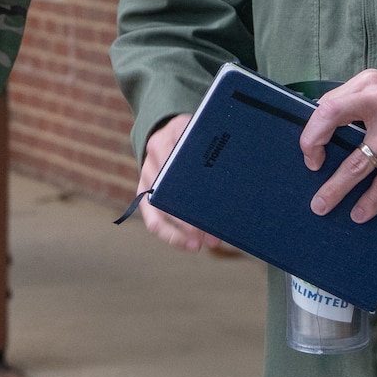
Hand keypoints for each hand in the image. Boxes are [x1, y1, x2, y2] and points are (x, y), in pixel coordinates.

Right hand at [135, 114, 222, 252]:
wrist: (165, 131)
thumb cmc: (191, 136)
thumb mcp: (199, 131)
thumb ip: (209, 145)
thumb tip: (234, 174)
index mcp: (166, 141)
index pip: (176, 168)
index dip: (192, 192)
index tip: (210, 208)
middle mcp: (152, 161)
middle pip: (168, 197)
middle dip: (188, 220)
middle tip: (210, 235)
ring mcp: (145, 179)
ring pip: (156, 214)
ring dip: (179, 234)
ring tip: (200, 245)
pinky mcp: (142, 194)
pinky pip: (152, 220)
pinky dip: (171, 235)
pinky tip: (189, 244)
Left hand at [300, 73, 376, 222]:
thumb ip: (358, 103)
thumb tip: (322, 131)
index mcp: (370, 84)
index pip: (328, 104)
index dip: (313, 129)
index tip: (310, 150)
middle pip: (332, 119)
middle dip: (312, 146)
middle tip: (310, 170)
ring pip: (357, 163)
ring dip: (336, 188)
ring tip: (322, 205)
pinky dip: (370, 201)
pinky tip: (360, 212)